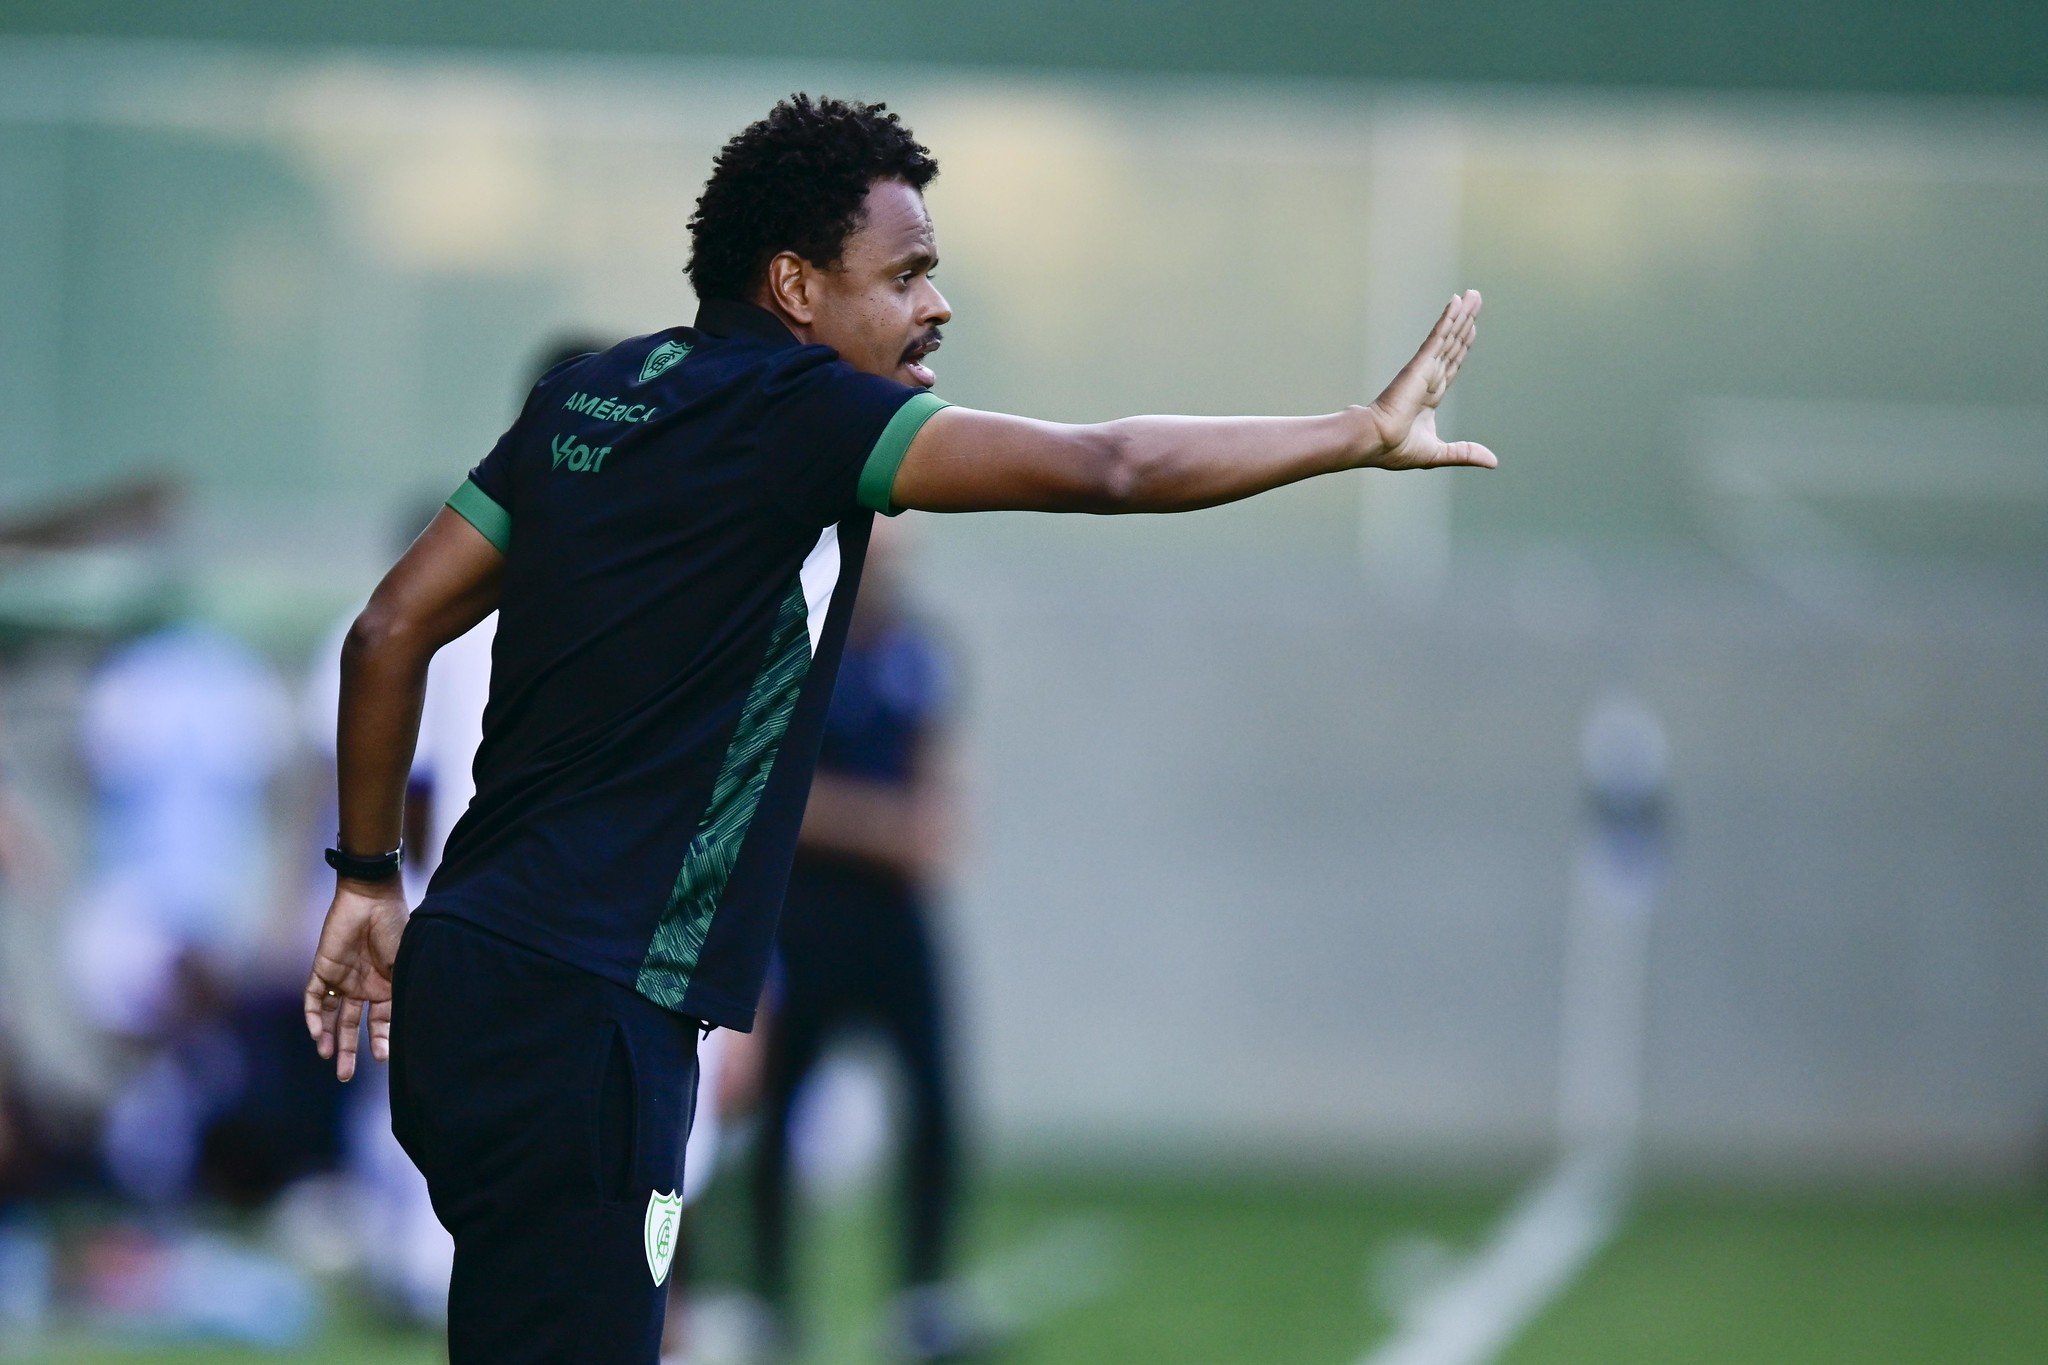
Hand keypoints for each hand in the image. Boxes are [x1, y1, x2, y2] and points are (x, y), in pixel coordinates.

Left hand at [304, 880, 407, 1080]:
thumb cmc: (395, 928)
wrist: (372, 898)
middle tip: (346, 1077)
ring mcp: (342, 980)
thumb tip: (410, 1025)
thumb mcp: (405, 964)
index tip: (384, 1058)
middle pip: (354, 1026)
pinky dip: (315, 1017)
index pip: (382, 1022)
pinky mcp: (323, 970)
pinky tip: (319, 1034)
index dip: (382, 1041)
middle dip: (351, 1051)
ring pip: (333, 1017)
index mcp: (387, 986)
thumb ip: (402, 992)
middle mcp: (364, 987)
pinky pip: (315, 999)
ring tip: (330, 1059)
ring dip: (330, 1038)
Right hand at [1365, 289, 1496, 470]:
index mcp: (1430, 396)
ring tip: (1473, 294)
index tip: (1471, 327)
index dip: (1462, 345)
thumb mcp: (1439, 453)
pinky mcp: (1419, 365)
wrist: (1375, 442)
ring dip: (1461, 314)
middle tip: (1475, 298)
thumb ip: (1465, 452)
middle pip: (1453, 344)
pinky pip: (1437, 337)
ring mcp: (1424, 369)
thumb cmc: (1396, 450)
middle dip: (1465, 321)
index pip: (1451, 365)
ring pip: (1448, 336)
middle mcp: (1429, 378)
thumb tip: (1493, 461)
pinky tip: (1456, 302)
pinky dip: (1447, 319)